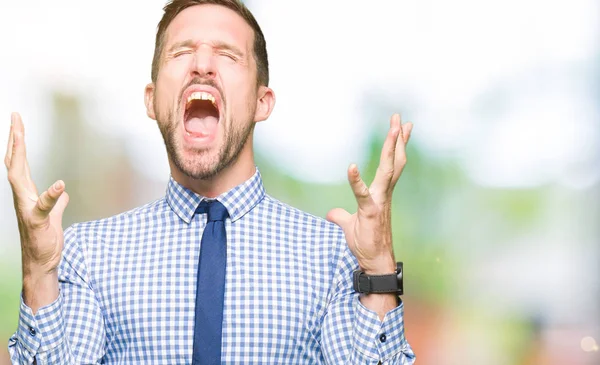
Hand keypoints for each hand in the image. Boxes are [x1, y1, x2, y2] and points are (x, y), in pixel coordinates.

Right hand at [5, 113, 68, 305]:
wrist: (42, 263)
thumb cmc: (44, 239)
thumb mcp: (53, 216)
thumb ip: (56, 203)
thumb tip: (62, 193)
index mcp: (26, 193)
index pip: (19, 162)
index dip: (18, 142)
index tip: (17, 120)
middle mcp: (21, 197)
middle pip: (14, 162)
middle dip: (14, 139)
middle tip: (15, 117)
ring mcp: (26, 208)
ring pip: (17, 177)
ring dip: (18, 155)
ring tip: (20, 135)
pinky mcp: (37, 222)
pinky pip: (43, 206)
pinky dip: (51, 195)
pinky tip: (60, 184)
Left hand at [327, 114, 411, 274]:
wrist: (375, 262)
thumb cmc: (366, 243)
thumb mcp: (350, 226)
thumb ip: (342, 216)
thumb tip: (332, 214)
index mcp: (381, 193)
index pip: (392, 165)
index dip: (396, 146)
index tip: (402, 128)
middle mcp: (384, 194)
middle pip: (394, 161)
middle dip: (397, 139)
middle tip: (400, 118)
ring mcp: (379, 202)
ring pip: (389, 171)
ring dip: (391, 149)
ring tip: (395, 128)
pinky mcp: (370, 212)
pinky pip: (363, 194)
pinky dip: (356, 181)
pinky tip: (351, 166)